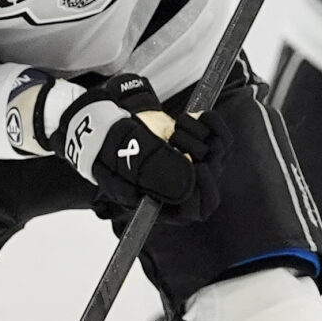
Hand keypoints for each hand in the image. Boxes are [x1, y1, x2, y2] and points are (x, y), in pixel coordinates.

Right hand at [7, 70, 222, 218]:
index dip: (203, 189)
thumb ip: (151, 169)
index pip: (198, 208)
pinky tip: (197, 116)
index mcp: (160, 199)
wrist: (101, 113)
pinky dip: (212, 123)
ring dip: (202, 136)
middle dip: (204, 157)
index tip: (197, 166)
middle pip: (212, 181)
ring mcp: (187, 162)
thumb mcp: (120, 150)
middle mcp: (176, 184)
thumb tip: (188, 185)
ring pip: (217, 155)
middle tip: (181, 140)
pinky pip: (220, 137)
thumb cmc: (103, 138)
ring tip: (176, 128)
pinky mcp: (194, 140)